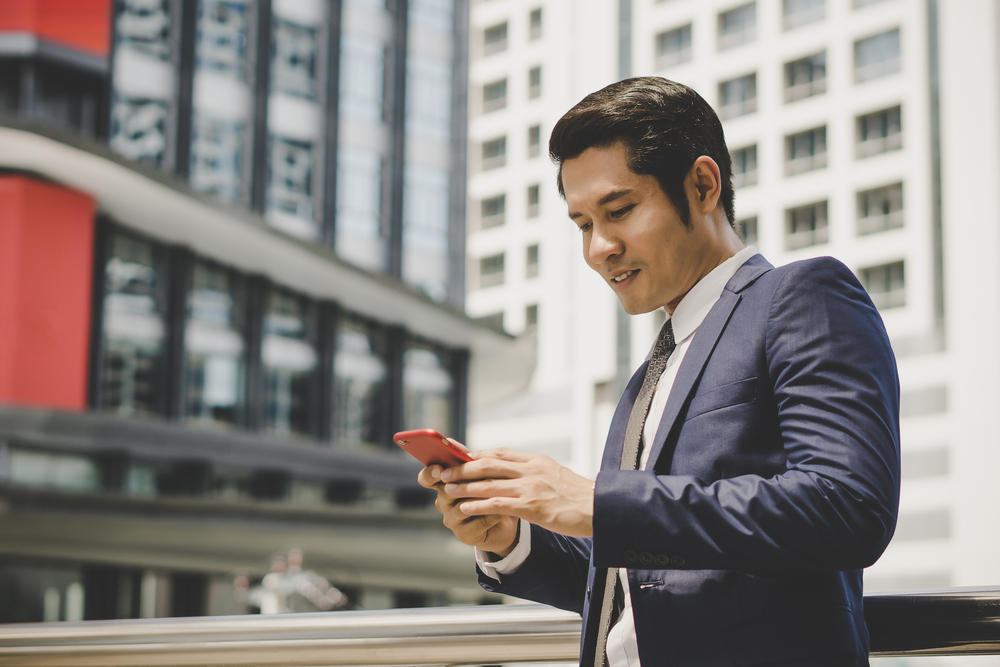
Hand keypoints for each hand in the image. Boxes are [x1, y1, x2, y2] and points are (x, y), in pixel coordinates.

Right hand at [417, 441, 519, 556]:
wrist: (506, 517)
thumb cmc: (490, 490)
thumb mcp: (479, 473)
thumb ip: (465, 459)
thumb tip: (449, 440)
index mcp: (443, 484)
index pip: (426, 478)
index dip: (429, 473)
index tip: (439, 469)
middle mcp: (443, 502)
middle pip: (445, 492)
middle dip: (460, 485)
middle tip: (472, 480)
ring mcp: (452, 520)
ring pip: (461, 508)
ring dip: (479, 500)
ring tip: (496, 494)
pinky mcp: (464, 535)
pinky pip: (476, 523)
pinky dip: (491, 515)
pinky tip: (504, 510)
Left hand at [440, 448, 594, 537]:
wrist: (601, 509)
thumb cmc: (579, 497)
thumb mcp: (556, 475)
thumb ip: (535, 472)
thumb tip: (514, 473)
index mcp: (536, 461)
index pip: (499, 453)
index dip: (475, 454)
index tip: (457, 455)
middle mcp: (531, 470)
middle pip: (489, 463)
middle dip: (463, 466)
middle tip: (444, 470)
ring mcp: (531, 487)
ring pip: (489, 483)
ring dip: (465, 485)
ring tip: (447, 487)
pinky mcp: (532, 506)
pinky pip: (499, 504)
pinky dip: (478, 504)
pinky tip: (465, 507)